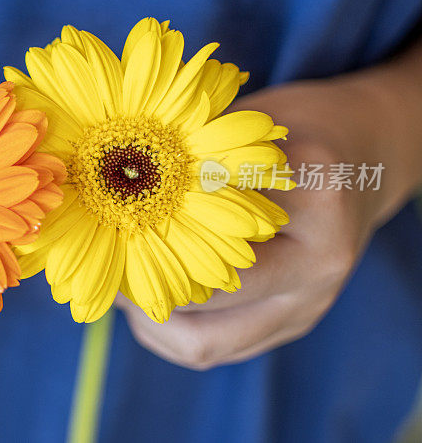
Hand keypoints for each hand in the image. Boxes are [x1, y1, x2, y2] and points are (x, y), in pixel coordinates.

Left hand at [119, 71, 415, 369]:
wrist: (366, 154)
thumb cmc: (300, 126)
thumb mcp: (255, 123)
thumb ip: (203, 157)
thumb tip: (113, 184)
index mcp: (314, 216)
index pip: (216, 261)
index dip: (150, 257)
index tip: (108, 238)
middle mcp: (316, 276)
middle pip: (207, 328)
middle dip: (142, 305)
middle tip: (105, 275)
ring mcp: (305, 308)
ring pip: (208, 347)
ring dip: (151, 325)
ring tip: (120, 290)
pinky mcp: (289, 320)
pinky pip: (220, 345)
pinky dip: (172, 329)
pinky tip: (146, 298)